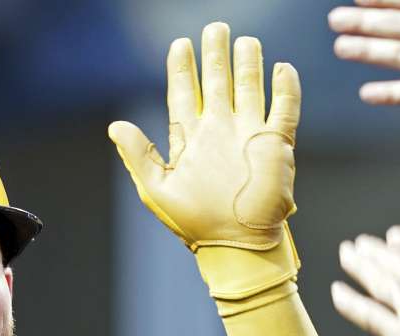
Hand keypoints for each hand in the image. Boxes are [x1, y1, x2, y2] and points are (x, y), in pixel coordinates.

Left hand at [109, 22, 301, 300]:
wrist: (236, 244)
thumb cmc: (194, 222)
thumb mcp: (157, 188)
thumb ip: (138, 154)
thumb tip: (114, 125)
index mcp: (190, 140)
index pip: (185, 95)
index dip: (182, 69)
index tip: (180, 45)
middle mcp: (220, 132)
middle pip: (217, 84)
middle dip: (215, 55)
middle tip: (215, 27)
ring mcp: (249, 135)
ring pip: (249, 89)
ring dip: (247, 64)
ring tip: (245, 39)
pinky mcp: (276, 145)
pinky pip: (284, 109)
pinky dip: (284, 88)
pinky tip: (282, 68)